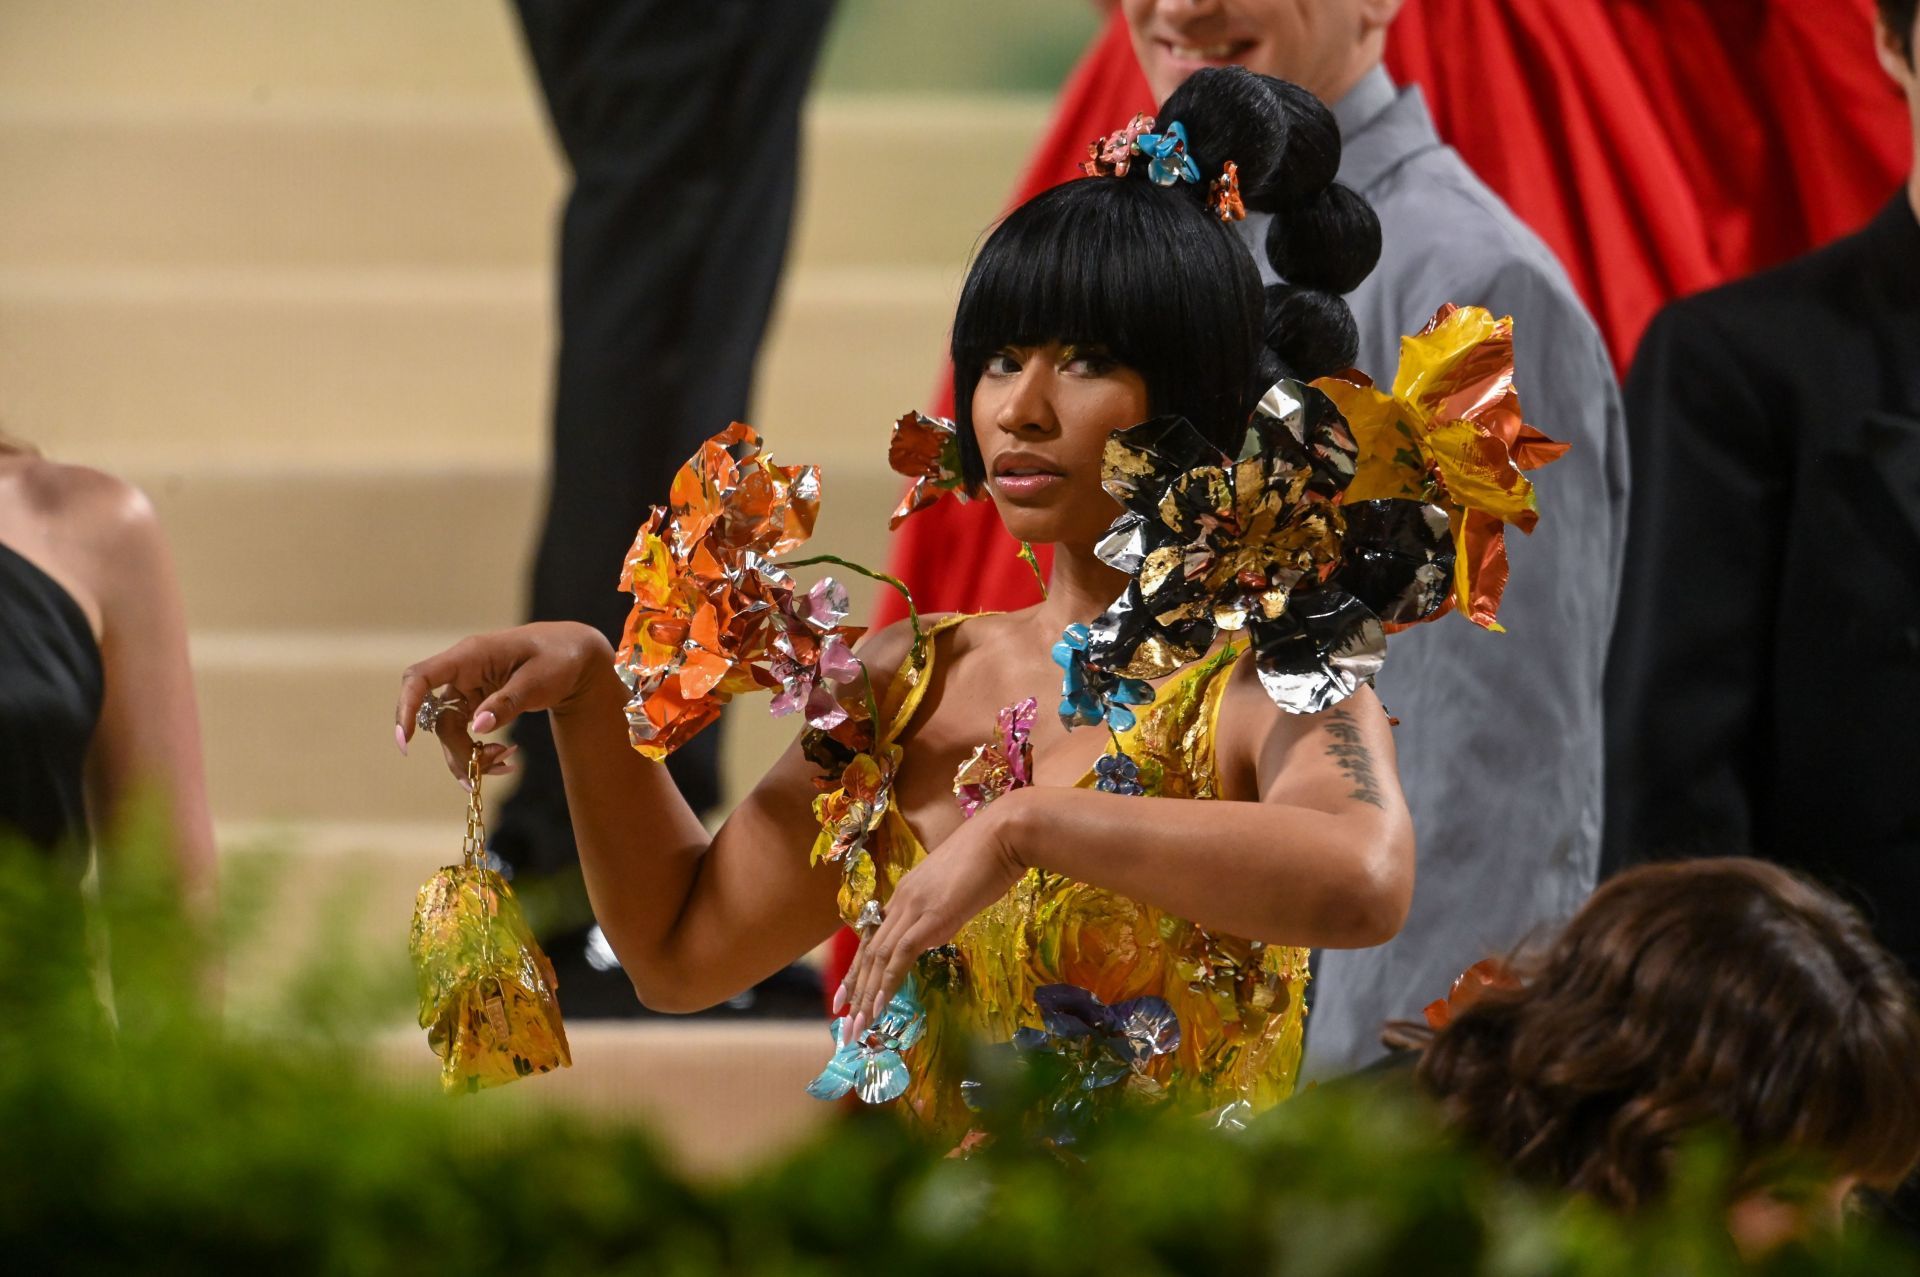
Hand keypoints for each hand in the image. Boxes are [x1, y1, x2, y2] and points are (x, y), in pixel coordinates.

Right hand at [394, 622, 613, 784]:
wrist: (576, 656)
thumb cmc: (559, 658)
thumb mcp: (538, 681)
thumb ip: (508, 702)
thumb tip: (478, 727)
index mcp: (470, 656)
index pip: (421, 678)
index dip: (406, 707)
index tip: (405, 740)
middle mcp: (462, 672)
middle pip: (438, 718)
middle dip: (457, 750)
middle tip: (487, 769)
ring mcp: (468, 689)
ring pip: (451, 732)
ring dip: (472, 757)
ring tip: (506, 764)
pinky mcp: (477, 704)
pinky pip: (467, 734)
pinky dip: (482, 752)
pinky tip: (507, 761)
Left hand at [835, 791, 1029, 1040]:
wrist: (1004, 834)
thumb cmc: (991, 857)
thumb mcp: (958, 891)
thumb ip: (942, 912)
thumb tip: (937, 931)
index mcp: (907, 891)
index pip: (874, 934)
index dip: (860, 966)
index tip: (850, 993)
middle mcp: (902, 899)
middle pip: (869, 949)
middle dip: (856, 987)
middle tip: (846, 1020)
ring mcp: (914, 907)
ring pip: (878, 956)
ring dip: (866, 994)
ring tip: (859, 1025)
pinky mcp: (930, 918)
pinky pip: (900, 956)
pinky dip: (887, 983)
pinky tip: (880, 1006)